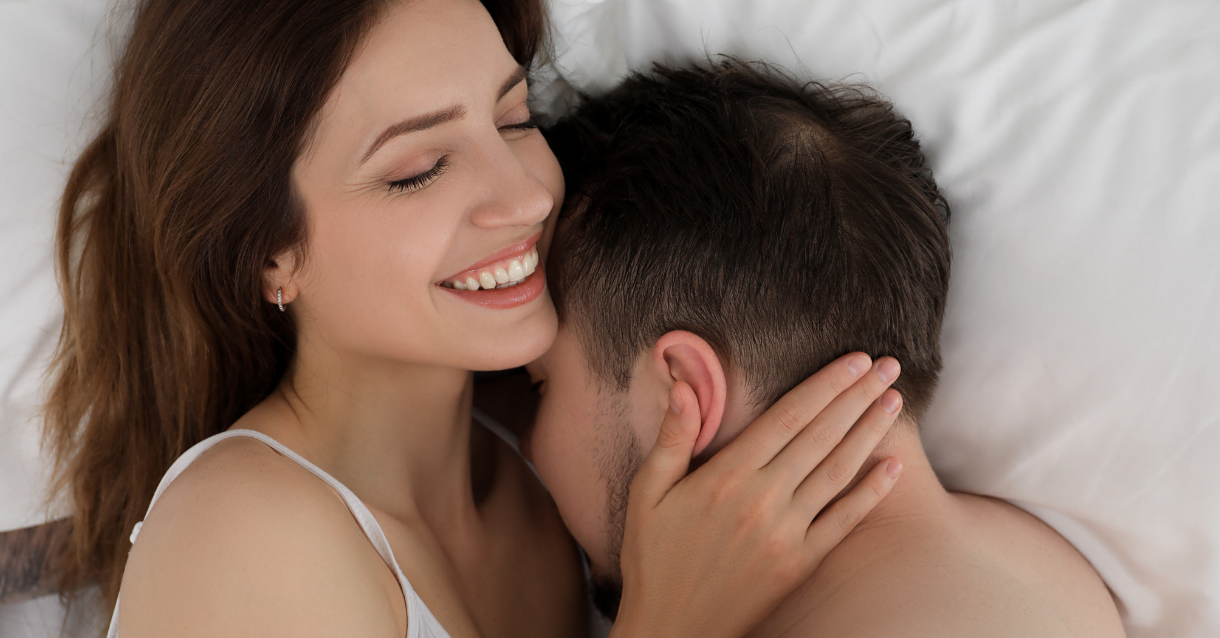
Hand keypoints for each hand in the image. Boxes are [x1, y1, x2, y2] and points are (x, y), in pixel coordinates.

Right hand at [610, 353, 904, 637]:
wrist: (672, 629)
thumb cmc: (653, 558)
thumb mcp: (647, 493)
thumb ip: (672, 437)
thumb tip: (684, 383)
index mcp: (726, 475)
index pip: (788, 416)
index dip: (826, 385)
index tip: (855, 359)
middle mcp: (763, 499)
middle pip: (822, 436)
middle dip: (858, 396)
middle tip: (890, 366)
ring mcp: (786, 533)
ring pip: (838, 472)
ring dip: (870, 433)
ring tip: (894, 401)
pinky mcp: (800, 564)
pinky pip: (844, 522)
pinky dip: (871, 493)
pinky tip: (893, 467)